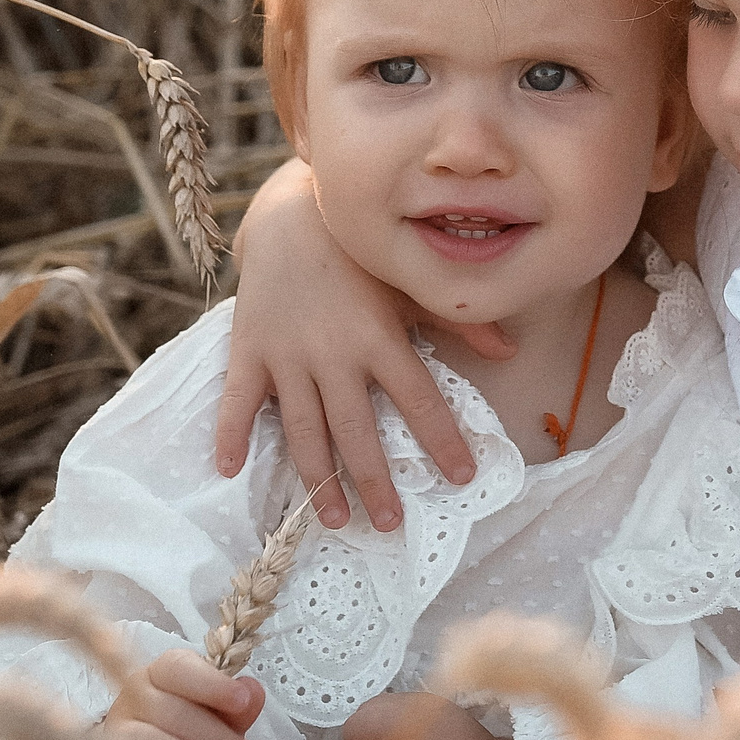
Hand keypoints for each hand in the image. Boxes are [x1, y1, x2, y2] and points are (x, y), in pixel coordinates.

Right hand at [100, 648, 265, 739]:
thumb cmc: (196, 736)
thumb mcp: (223, 719)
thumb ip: (240, 707)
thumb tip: (252, 692)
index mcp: (163, 672)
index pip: (180, 668)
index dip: (212, 684)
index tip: (242, 702)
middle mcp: (134, 694)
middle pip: (170, 710)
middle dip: (214, 735)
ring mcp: (117, 730)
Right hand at [217, 159, 511, 531]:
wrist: (290, 214)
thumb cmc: (360, 256)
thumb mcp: (411, 284)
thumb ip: (459, 320)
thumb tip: (512, 351)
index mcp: (379, 337)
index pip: (418, 398)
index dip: (442, 438)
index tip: (463, 476)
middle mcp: (333, 353)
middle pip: (356, 429)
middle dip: (374, 481)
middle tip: (388, 525)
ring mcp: (287, 354)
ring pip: (302, 429)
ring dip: (317, 478)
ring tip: (334, 520)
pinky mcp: (249, 350)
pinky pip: (238, 399)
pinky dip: (230, 433)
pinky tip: (227, 470)